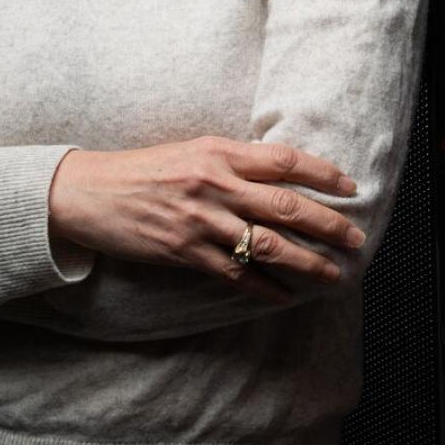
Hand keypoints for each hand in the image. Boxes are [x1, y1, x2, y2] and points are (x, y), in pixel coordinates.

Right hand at [48, 137, 365, 303]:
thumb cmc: (145, 168)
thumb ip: (235, 159)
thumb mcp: (193, 149)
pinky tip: (285, 295)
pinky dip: (265, 286)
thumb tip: (282, 171)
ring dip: (306, 261)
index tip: (350, 186)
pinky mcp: (185, 252)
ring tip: (332, 273)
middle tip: (356, 237)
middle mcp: (215, 183)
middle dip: (328, 223)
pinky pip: (235, 273)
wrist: (88, 192)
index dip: (323, 174)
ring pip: (268, 244)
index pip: (285, 160)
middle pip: (286, 205)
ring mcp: (201, 220)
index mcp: (220, 151)